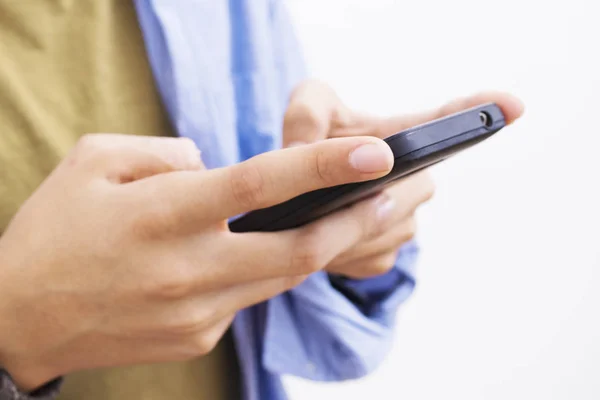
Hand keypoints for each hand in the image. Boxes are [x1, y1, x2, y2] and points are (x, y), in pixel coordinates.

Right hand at [0, 133, 395, 390]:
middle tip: (389, 195)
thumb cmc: (53, 232)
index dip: (325, 166)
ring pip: (280, 277)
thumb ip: (165, 154)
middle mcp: (188, 269)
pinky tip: (257, 255)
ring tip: (342, 217)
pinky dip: (262, 272)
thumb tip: (215, 167)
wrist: (19, 318)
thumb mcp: (93, 162)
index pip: (261, 184)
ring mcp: (197, 312)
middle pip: (297, 250)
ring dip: (318, 247)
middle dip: (353, 221)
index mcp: (163, 214)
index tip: (377, 154)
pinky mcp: (198, 338)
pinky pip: (246, 298)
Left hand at [283, 80, 524, 278]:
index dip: (479, 112)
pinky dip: (340, 251)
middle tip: (328, 193)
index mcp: (403, 135)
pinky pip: (368, 258)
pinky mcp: (385, 255)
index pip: (447, 122)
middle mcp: (417, 180)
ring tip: (313, 214)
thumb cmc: (313, 138)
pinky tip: (321, 237)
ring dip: (350, 226)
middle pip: (412, 191)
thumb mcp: (307, 109)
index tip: (514, 105)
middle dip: (372, 193)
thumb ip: (308, 112)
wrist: (300, 190)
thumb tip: (311, 150)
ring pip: (388, 230)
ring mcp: (404, 221)